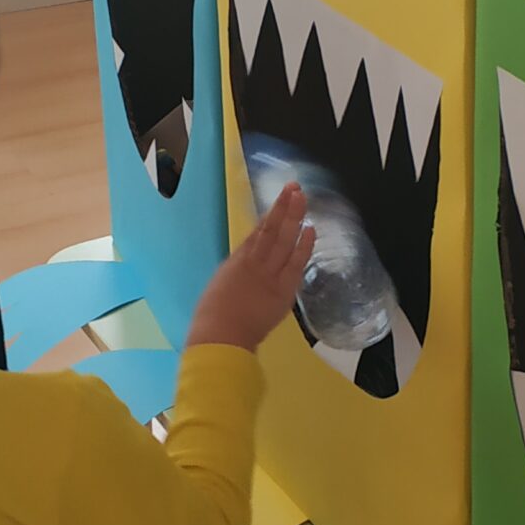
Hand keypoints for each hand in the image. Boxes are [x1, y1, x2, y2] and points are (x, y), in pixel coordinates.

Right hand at [188, 185, 315, 351]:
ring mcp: (270, 275)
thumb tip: (250, 266)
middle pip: (272, 230)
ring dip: (295, 219)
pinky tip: (311, 231)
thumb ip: (238, 273)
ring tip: (303, 199)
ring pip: (284, 241)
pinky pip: (296, 264)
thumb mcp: (222, 286)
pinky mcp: (282, 291)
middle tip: (295, 188)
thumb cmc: (213, 317)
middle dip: (284, 207)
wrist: (220, 337)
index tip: (282, 198)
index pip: (258, 232)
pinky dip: (304, 246)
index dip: (272, 213)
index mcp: (237, 261)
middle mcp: (254, 262)